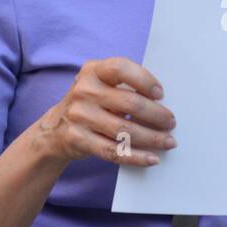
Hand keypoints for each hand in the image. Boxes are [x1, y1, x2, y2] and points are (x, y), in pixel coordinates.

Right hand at [37, 57, 176, 166]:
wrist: (55, 129)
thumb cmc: (91, 104)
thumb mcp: (100, 86)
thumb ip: (125, 87)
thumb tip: (163, 103)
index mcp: (93, 71)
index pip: (121, 69)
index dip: (144, 80)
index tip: (161, 94)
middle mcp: (84, 91)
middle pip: (129, 103)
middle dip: (157, 115)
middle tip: (171, 122)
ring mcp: (79, 116)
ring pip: (125, 130)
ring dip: (152, 138)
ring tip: (168, 141)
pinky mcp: (78, 139)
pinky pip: (113, 151)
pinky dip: (136, 157)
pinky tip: (152, 158)